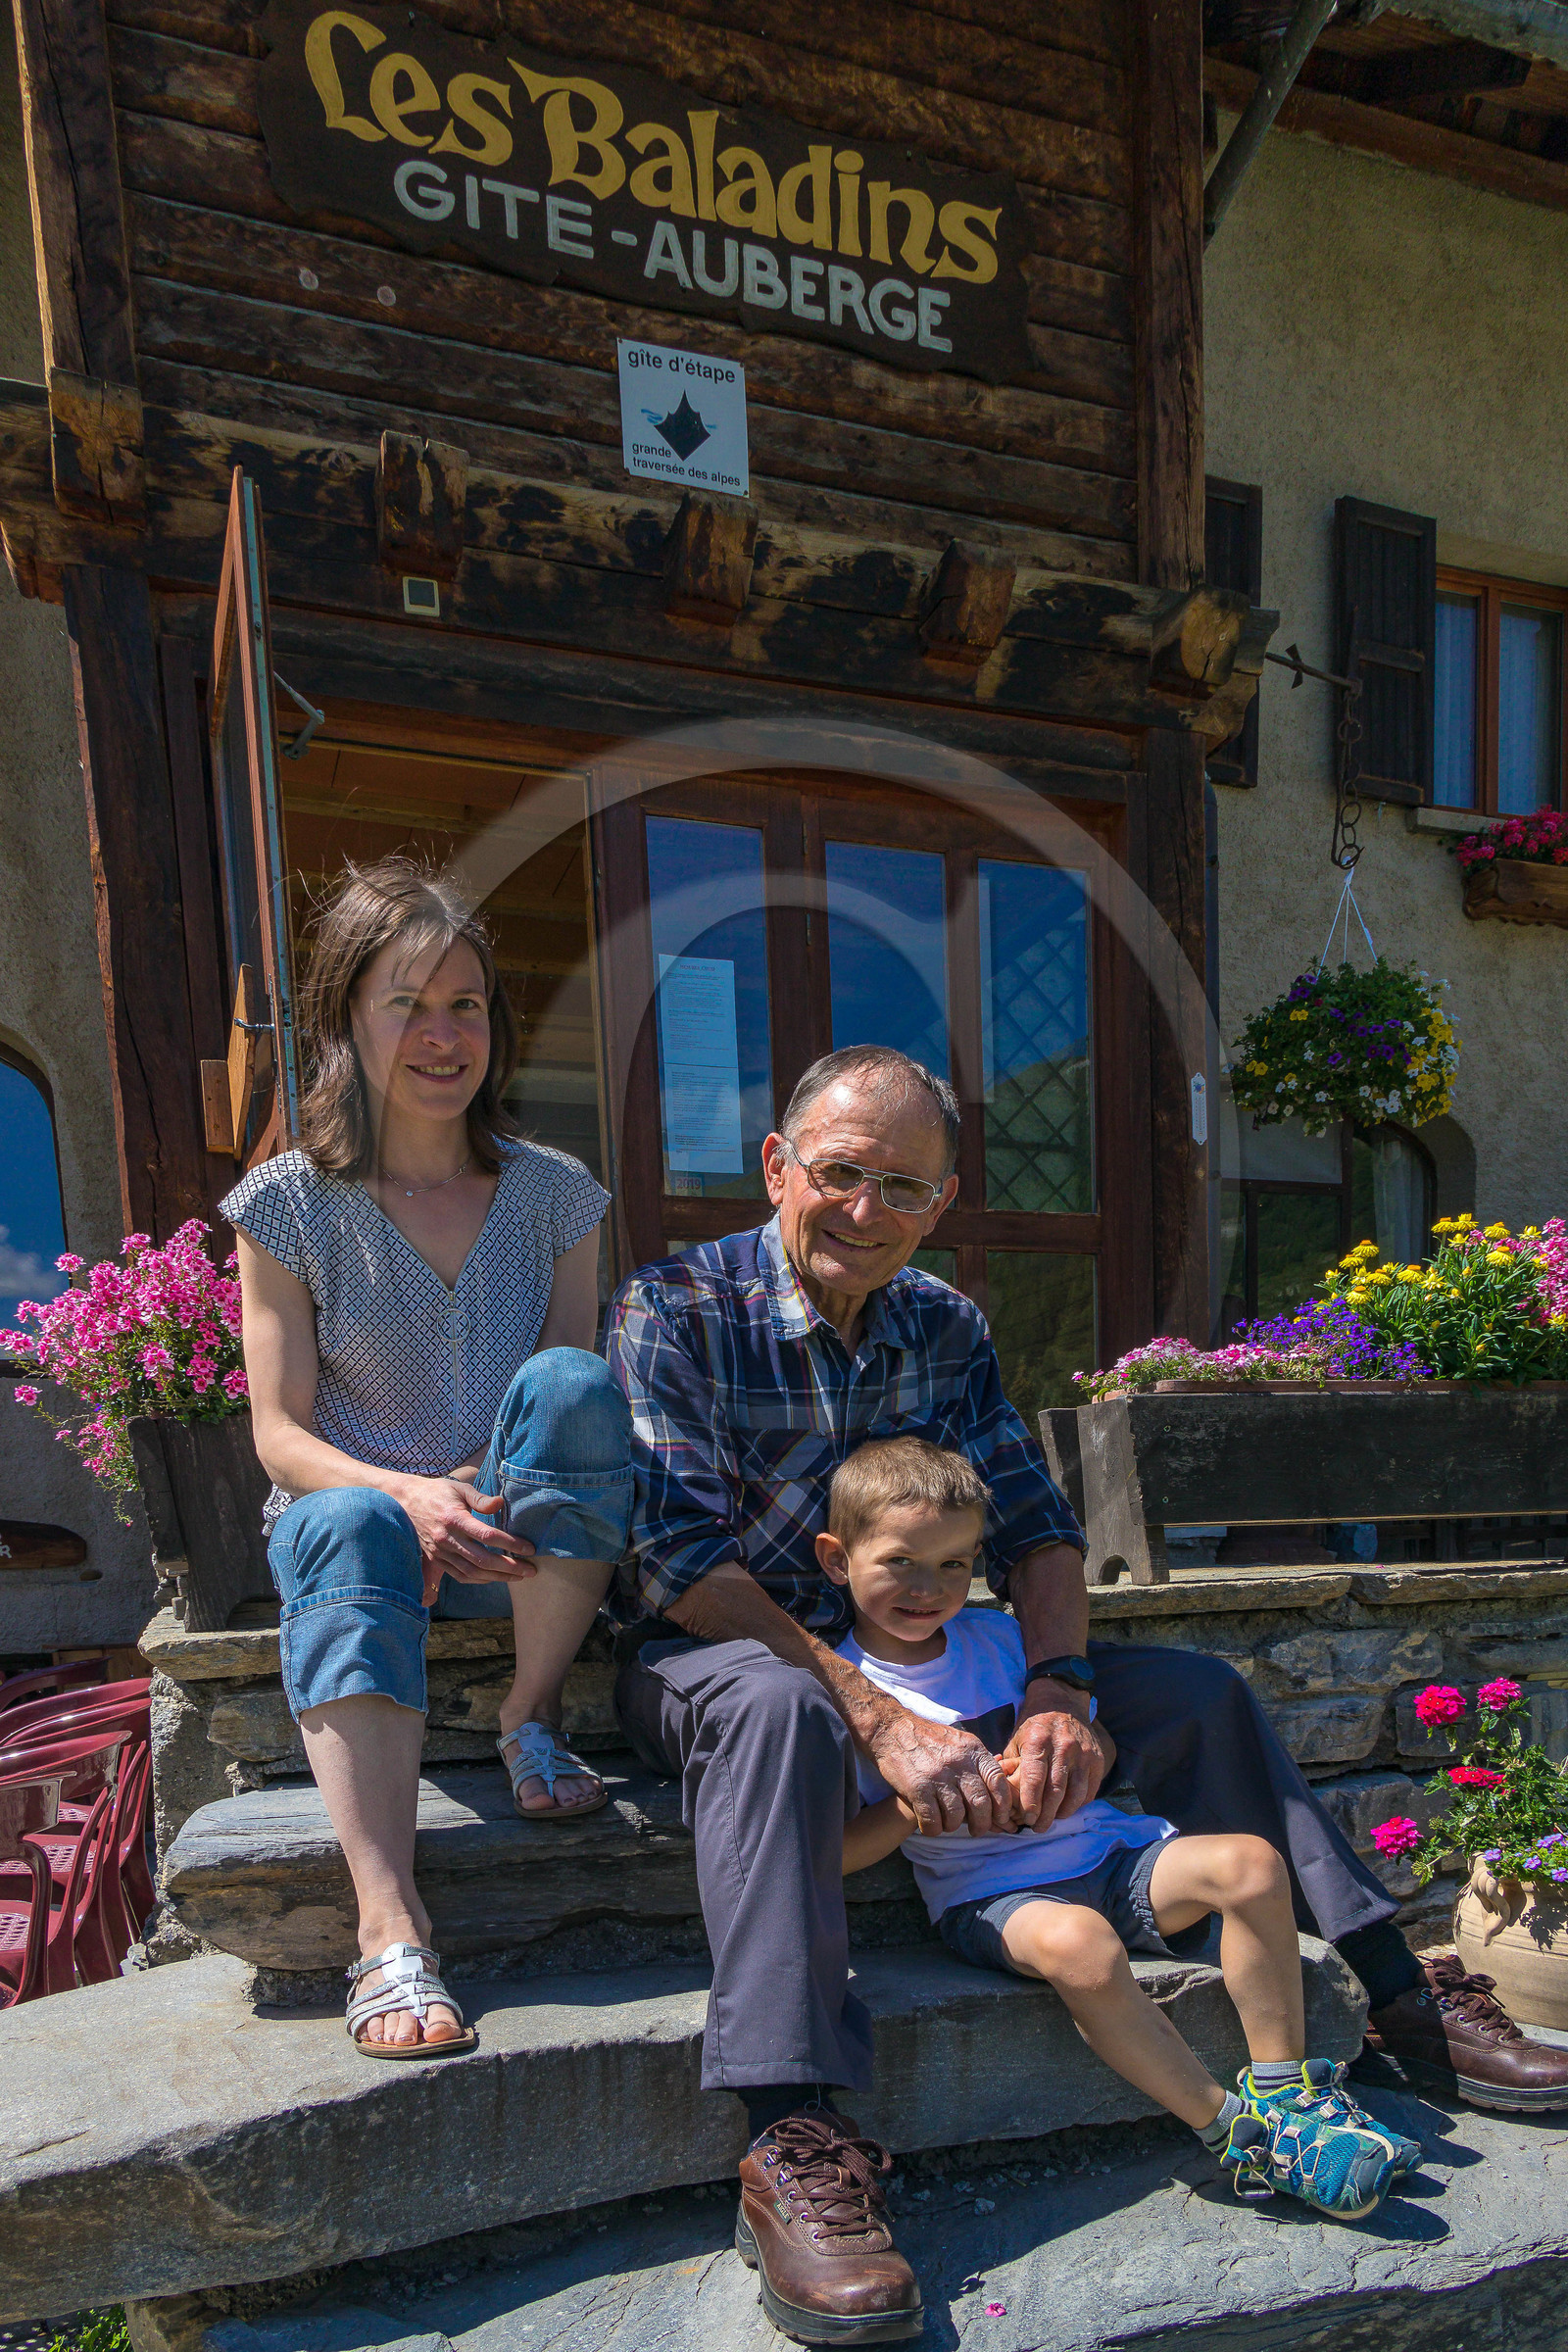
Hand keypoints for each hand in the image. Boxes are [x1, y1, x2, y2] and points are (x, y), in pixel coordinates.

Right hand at [388, 1476, 538, 1603]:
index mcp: (454, 1519)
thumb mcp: (459, 1489)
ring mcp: (439, 1552)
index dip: (510, 1544)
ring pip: (472, 1572)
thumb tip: (500, 1504)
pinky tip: (495, 1577)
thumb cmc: (438, 1493)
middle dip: (510, 1567)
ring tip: (519, 1577)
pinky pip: (460, 1576)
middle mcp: (446, 1539)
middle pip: (482, 1559)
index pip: (487, 1536)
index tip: (530, 1548)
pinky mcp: (435, 1560)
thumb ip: (481, 1498)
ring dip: (498, 1577)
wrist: (406, 1502)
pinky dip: (480, 1580)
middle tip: (531, 1570)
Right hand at [868, 1708, 1013, 1836]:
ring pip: (956, 1816)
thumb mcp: (960, 1742)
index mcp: (973, 1750)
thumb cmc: (929, 1740)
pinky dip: (933, 1828)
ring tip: (948, 1823)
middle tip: (977, 1830)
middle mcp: (958, 1762)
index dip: (1003, 1805)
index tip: (1001, 1818)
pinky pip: (932, 1821)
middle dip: (981, 1824)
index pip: (997, 1781)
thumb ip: (979, 1764)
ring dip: (953, 1826)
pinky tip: (930, 1824)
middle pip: (980, 1803)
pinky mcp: (917, 1788)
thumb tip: (1001, 1791)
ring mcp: (937, 1775)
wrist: (892, 1730)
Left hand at [1001, 1699, 1110, 1830]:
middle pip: (1056, 1791)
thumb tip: (1001, 1795)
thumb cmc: (1034, 1726)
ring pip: (1075, 1794)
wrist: (1062, 1702)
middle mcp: (1063, 1747)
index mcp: (1038, 1741)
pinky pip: (1089, 1790)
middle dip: (1046, 1815)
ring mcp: (1083, 1753)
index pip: (1035, 1779)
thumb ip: (1010, 1766)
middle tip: (1037, 1828)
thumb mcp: (1016, 1739)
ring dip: (1063, 1813)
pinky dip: (1078, 1804)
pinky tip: (1067, 1808)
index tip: (1026, 1819)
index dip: (1030, 1803)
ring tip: (1052, 1821)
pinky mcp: (1097, 1759)